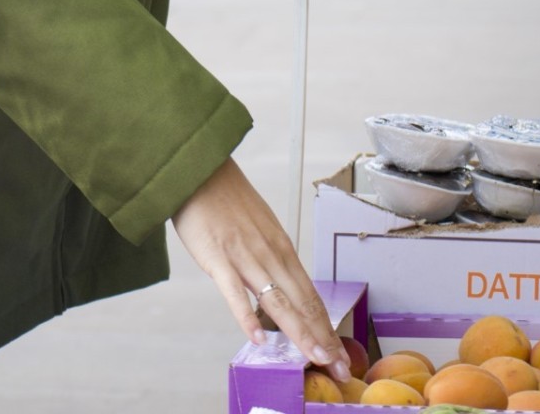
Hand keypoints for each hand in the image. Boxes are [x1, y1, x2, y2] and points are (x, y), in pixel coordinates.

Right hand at [171, 158, 350, 380]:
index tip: (338, 353)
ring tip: (315, 358)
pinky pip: (234, 292)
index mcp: (281, 246)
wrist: (200, 169)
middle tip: (338, 369)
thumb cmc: (226, 198)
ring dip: (299, 333)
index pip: (310, 295)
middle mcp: (270, 253)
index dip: (326, 327)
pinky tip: (258, 338)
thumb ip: (271, 255)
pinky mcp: (218, 257)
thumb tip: (283, 284)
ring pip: (277, 301)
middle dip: (322, 338)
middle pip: (301, 302)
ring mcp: (244, 256)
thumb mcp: (259, 225)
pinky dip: (247, 316)